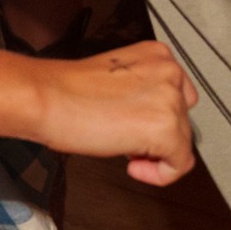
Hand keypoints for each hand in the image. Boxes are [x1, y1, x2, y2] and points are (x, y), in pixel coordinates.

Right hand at [32, 41, 199, 186]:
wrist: (47, 98)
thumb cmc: (67, 92)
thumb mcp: (118, 81)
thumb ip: (144, 93)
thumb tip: (153, 121)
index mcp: (158, 55)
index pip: (179, 96)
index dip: (157, 119)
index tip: (137, 127)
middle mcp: (169, 72)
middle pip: (183, 120)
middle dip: (156, 137)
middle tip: (125, 140)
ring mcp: (170, 99)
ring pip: (182, 143)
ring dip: (154, 154)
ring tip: (122, 147)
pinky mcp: (165, 128)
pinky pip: (179, 164)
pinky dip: (160, 174)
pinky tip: (134, 166)